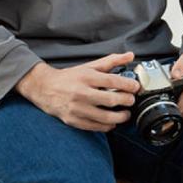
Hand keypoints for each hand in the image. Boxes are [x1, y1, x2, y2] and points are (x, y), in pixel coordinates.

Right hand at [15, 51, 140, 132]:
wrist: (45, 88)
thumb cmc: (70, 77)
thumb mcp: (89, 66)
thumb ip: (111, 61)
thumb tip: (130, 56)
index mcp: (86, 77)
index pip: (112, 80)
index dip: (127, 85)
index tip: (136, 87)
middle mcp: (82, 92)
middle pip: (111, 99)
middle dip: (126, 101)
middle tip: (131, 100)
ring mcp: (77, 108)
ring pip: (105, 117)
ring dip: (121, 117)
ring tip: (126, 114)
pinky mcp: (74, 121)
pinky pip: (96, 127)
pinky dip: (108, 126)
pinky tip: (112, 122)